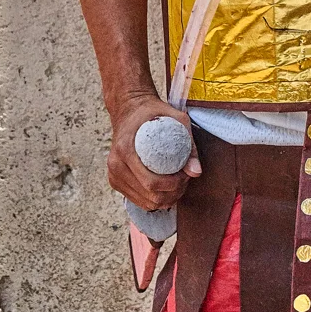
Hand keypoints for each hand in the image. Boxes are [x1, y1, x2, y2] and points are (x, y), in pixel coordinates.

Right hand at [107, 92, 200, 210]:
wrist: (129, 109)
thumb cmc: (152, 112)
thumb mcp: (176, 119)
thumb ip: (189, 144)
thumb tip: (196, 171)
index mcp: (125, 150)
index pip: (150, 182)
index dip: (173, 185)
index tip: (185, 175)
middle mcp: (115, 165)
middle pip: (148, 195)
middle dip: (172, 194)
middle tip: (184, 180)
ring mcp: (113, 175)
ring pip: (144, 202)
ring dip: (164, 199)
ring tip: (177, 184)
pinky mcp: (115, 181)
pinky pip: (137, 200)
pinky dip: (153, 199)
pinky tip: (165, 188)